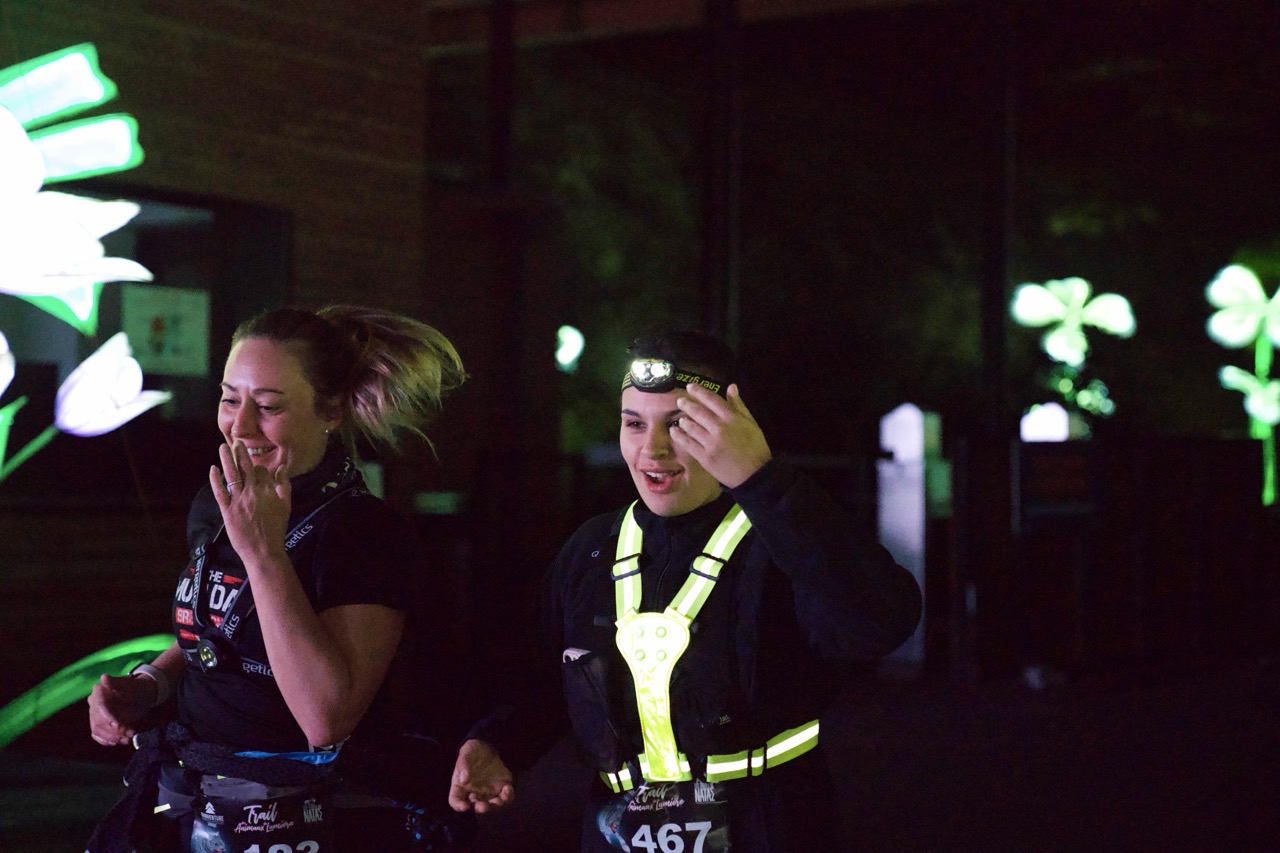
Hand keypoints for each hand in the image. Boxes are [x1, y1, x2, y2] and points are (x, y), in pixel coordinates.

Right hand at [87, 673, 153, 746]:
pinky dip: (106, 740)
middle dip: (114, 730)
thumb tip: (104, 678)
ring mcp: (93, 713)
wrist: (140, 694)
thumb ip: (118, 683)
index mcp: (99, 690)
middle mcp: (93, 702)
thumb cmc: (136, 688)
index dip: (107, 716)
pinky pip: (96, 734)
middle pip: (98, 720)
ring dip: (112, 737)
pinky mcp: (97, 723)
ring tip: (128, 739)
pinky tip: (116, 742)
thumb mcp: (132, 684)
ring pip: (97, 729)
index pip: (100, 705)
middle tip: (130, 734)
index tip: (118, 725)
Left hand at [210, 440, 290, 562]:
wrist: (264, 551)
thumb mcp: (286, 505)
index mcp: (268, 490)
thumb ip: (284, 486)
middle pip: (245, 467)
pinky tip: (213, 469)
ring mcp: (239, 501)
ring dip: (226, 459)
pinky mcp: (227, 510)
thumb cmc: (276, 529)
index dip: (259, 468)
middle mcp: (253, 492)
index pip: (262, 471)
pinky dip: (215, 480)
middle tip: (236, 441)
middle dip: (240, 453)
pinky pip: (220, 492)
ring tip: (223, 448)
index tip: (256, 468)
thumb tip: (282, 468)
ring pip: (232, 475)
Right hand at [448, 739, 513, 813]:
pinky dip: (508, 796)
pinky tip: (508, 789)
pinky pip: (505, 797)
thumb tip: (464, 780)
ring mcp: (488, 793)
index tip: (464, 806)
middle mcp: (474, 794)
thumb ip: (463, 765)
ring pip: (492, 805)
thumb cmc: (472, 753)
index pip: (456, 801)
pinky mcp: (501, 789)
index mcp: (460, 788)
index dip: (459, 806)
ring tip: (499, 801)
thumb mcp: (466, 754)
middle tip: (484, 806)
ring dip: (495, 805)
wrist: (486, 748)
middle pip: (475, 806)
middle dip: (480, 808)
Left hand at [672, 383, 771, 487]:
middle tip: (680, 401)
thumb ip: (739, 405)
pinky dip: (679, 436)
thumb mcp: (751, 422)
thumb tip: (731, 386)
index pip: (712, 399)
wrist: (755, 474)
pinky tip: (674, 431)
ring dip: (683, 420)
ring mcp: (711, 443)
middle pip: (698, 411)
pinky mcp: (705, 457)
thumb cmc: (755, 447)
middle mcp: (719, 427)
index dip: (699, 391)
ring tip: (680, 418)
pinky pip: (688, 444)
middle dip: (686, 404)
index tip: (690, 386)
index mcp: (732, 417)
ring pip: (691, 427)